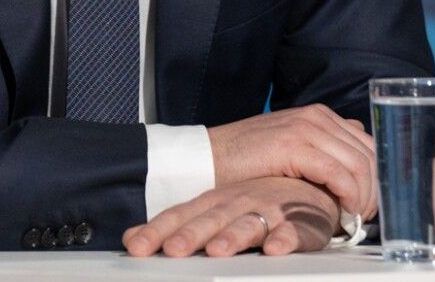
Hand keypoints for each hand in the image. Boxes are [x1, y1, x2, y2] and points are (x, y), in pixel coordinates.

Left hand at [123, 176, 339, 256]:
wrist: (305, 183)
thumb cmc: (252, 200)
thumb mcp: (210, 211)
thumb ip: (175, 227)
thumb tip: (129, 239)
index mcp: (213, 203)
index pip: (179, 216)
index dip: (157, 230)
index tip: (135, 246)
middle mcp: (236, 204)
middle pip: (209, 221)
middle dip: (190, 235)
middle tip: (172, 250)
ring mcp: (268, 210)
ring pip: (248, 224)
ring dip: (233, 237)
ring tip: (218, 250)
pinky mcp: (300, 222)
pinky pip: (294, 231)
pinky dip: (284, 239)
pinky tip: (274, 249)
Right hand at [207, 104, 375, 219]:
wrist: (209, 157)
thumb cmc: (248, 161)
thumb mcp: (291, 146)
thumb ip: (323, 145)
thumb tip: (357, 143)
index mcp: (319, 115)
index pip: (369, 145)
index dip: (377, 178)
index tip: (368, 205)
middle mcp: (317, 116)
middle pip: (369, 155)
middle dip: (374, 191)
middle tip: (364, 217)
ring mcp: (306, 127)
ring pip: (360, 165)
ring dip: (363, 197)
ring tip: (352, 218)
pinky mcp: (294, 145)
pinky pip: (339, 174)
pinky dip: (348, 196)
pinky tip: (341, 211)